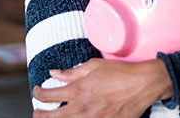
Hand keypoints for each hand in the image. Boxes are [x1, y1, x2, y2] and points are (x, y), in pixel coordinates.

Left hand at [32, 58, 171, 117]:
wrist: (143, 85)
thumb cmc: (119, 73)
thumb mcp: (93, 66)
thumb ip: (71, 72)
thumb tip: (54, 72)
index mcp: (77, 91)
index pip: (46, 96)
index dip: (37, 93)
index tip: (37, 91)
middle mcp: (81, 109)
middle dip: (39, 114)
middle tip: (38, 111)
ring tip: (53, 117)